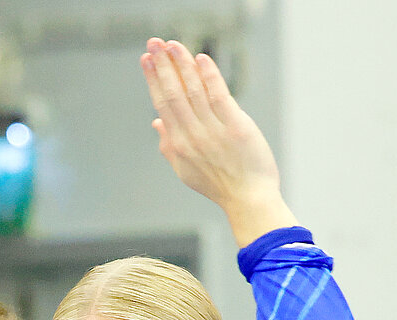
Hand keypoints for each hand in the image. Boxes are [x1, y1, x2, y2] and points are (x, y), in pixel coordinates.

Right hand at [141, 38, 295, 245]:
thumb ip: (169, 146)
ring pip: (193, 91)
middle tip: (155, 42)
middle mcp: (192, 136)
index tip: (147, 59)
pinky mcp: (236, 127)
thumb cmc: (220, 186)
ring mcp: (214, 131)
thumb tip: (156, 123)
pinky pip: (219, 96)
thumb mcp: (186, 171)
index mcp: (178, 145)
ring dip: (182, 64)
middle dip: (163, 65)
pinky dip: (209, 76)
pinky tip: (202, 59)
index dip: (153, 79)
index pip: (162, 104)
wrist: (249, 200)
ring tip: (174, 45)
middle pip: (173, 93)